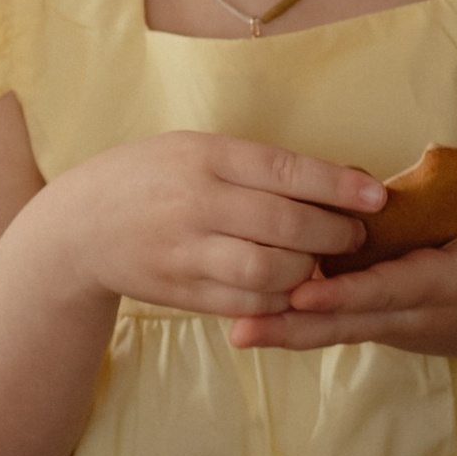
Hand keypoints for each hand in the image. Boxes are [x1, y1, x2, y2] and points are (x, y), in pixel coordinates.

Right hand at [38, 135, 385, 320]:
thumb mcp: (195, 150)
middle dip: (334, 235)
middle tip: (354, 236)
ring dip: (309, 273)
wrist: (78, 226)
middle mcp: (196, 202)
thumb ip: (256, 166)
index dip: (338, 186)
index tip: (377, 196)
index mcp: (205, 155)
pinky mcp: (182, 292)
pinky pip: (247, 305)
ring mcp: (186, 251)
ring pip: (271, 273)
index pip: (285, 170)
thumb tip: (337, 180)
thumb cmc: (152, 178)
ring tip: (320, 264)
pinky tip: (289, 290)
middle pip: (286, 226)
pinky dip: (279, 302)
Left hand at [229, 144, 456, 358]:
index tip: (304, 292)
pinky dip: (294, 325)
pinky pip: (330, 325)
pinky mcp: (372, 322)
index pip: (388, 289)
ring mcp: (387, 324)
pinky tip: (248, 317)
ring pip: (331, 332)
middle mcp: (407, 314)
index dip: (346, 293)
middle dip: (295, 326)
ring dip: (284, 332)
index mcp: (440, 287)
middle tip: (244, 328)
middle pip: (345, 324)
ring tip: (235, 332)